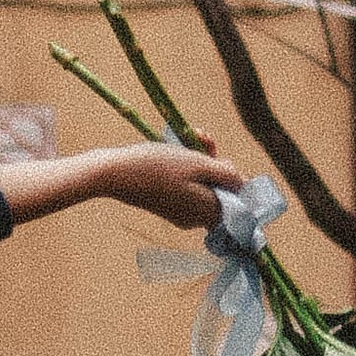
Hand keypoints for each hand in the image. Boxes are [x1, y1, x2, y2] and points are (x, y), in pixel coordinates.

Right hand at [102, 139, 248, 230]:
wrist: (114, 174)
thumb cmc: (157, 167)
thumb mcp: (198, 163)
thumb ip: (226, 174)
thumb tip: (241, 183)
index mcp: (208, 212)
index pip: (238, 200)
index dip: (235, 177)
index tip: (220, 158)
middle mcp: (196, 219)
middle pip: (220, 191)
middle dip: (215, 163)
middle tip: (203, 140)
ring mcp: (180, 214)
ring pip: (203, 186)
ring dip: (200, 161)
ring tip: (192, 136)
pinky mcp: (167, 206)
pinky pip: (186, 188)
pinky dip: (186, 169)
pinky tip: (179, 147)